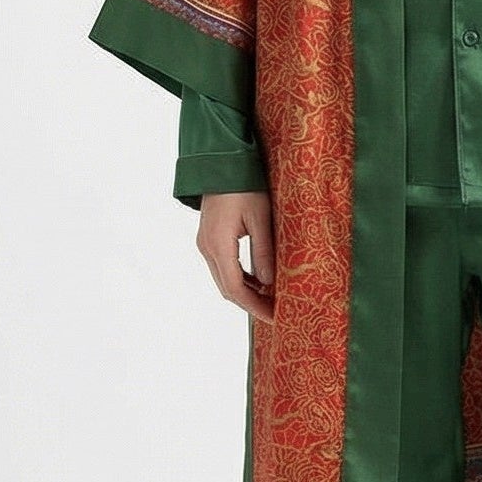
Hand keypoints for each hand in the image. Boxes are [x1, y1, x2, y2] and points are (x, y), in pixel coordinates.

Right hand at [196, 189, 275, 323]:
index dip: (255, 307)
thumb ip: (263, 251)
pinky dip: (241, 278)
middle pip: (228, 289)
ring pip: (224, 280)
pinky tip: (258, 280)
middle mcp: (207, 248)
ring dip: (246, 292)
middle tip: (276, 313)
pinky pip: (223, 267)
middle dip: (252, 304)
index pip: (236, 289)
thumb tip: (269, 284)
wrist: (222, 163)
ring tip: (271, 299)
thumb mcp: (260, 218)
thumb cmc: (244, 185)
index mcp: (219, 245)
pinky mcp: (209, 238)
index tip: (274, 318)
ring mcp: (205, 244)